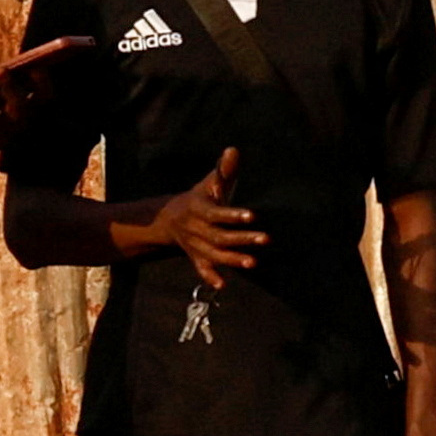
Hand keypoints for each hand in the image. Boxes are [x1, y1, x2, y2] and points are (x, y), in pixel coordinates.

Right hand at [128, 151, 262, 289]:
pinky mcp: (196, 257)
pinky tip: (222, 285)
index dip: (233, 215)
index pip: (216, 213)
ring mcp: (194, 244)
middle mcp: (195, 228)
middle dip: (241, 239)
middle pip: (218, 236)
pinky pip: (201, 268)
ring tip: (253, 262)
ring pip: (213, 254)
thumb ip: (223, 170)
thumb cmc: (199, 197)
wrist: (169, 218)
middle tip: (266, 239)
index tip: (252, 216)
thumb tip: (233, 150)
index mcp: (197, 207)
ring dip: (232, 259)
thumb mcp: (208, 182)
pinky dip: (210, 277)